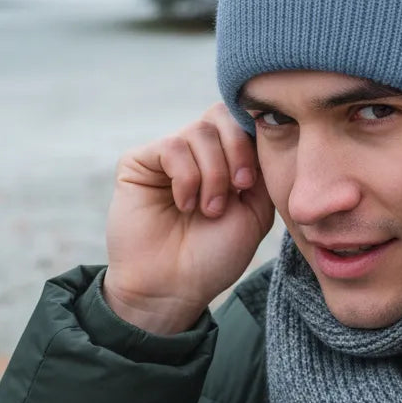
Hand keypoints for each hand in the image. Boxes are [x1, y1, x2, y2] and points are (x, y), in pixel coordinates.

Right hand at [103, 103, 274, 333]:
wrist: (174, 288)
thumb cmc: (214, 256)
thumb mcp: (255, 211)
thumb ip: (262, 169)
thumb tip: (260, 131)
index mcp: (225, 159)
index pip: (242, 119)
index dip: (254, 138)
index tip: (253, 180)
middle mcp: (196, 151)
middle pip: (222, 114)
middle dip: (238, 150)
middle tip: (239, 188)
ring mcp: (167, 155)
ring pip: (200, 131)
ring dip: (213, 173)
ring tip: (209, 210)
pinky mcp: (139, 162)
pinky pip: (172, 146)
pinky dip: (187, 178)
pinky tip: (185, 205)